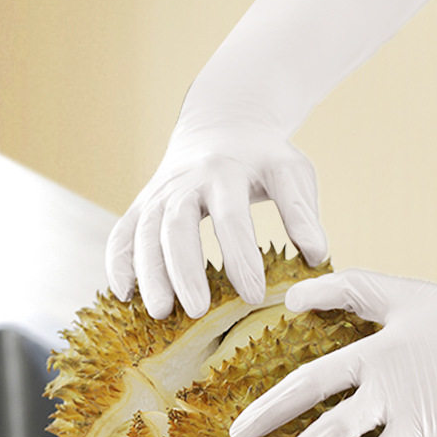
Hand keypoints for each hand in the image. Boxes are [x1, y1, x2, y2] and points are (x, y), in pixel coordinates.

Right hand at [104, 122, 327, 318]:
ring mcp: (160, 191)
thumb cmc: (263, 158)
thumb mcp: (291, 171)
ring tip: (160, 312)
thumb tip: (318, 255)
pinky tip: (123, 295)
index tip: (254, 295)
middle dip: (185, 268)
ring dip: (149, 272)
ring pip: (145, 231)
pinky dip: (119, 262)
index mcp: (226, 171)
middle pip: (177, 223)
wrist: (222, 123)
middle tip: (198, 310)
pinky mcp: (143, 202)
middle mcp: (187, 179)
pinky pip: (123, 232)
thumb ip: (302, 211)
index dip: (240, 256)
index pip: (231, 216)